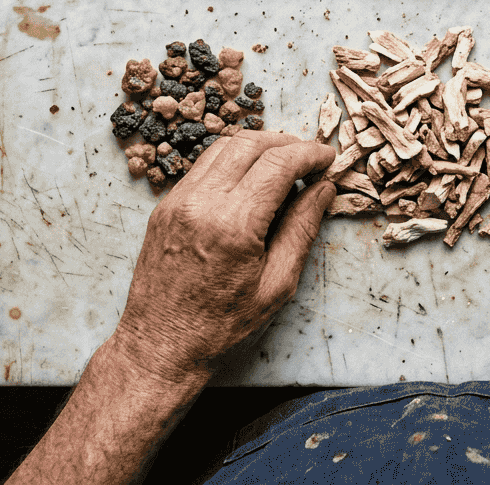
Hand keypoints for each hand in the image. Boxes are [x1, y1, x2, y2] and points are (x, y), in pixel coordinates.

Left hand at [108, 130, 335, 385]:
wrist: (161, 347)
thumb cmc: (222, 327)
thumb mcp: (277, 285)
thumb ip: (302, 229)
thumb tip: (323, 190)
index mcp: (234, 224)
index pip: (279, 163)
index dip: (310, 154)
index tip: (328, 158)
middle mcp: (201, 204)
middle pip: (250, 144)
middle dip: (286, 143)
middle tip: (310, 157)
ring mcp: (177, 202)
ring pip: (222, 148)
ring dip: (257, 147)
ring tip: (283, 164)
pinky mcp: (164, 208)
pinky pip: (202, 167)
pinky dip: (231, 162)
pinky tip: (250, 181)